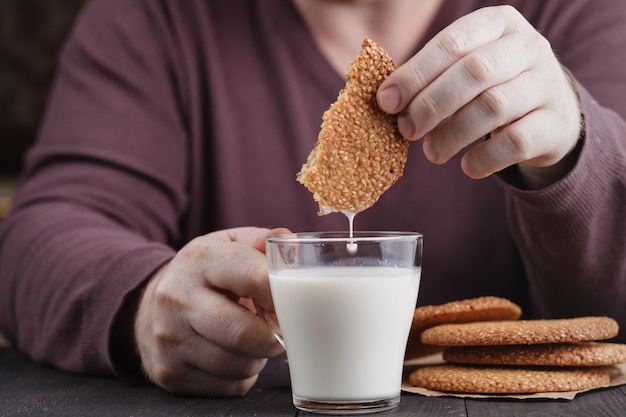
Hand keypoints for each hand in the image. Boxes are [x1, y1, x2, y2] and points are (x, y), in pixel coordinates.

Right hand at [134, 227, 288, 395]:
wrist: (145, 306)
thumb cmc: (204, 273)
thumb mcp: (228, 244)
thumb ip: (261, 242)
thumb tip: (291, 248)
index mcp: (200, 260)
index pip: (253, 277)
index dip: (285, 294)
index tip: (295, 302)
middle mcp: (178, 298)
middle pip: (244, 334)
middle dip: (274, 337)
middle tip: (278, 329)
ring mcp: (170, 339)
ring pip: (240, 366)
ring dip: (258, 357)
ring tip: (253, 338)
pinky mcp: (170, 373)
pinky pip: (229, 386)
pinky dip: (243, 374)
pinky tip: (235, 354)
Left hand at [378, 5, 581, 184]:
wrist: (551, 113)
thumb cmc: (491, 87)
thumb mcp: (465, 70)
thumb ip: (430, 78)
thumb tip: (386, 100)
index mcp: (498, 23)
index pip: (452, 42)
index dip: (415, 74)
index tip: (387, 102)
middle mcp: (528, 46)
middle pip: (474, 71)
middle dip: (431, 104)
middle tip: (407, 130)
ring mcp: (547, 83)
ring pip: (494, 107)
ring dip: (453, 134)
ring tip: (432, 152)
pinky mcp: (557, 123)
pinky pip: (516, 142)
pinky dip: (485, 157)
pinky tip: (467, 167)